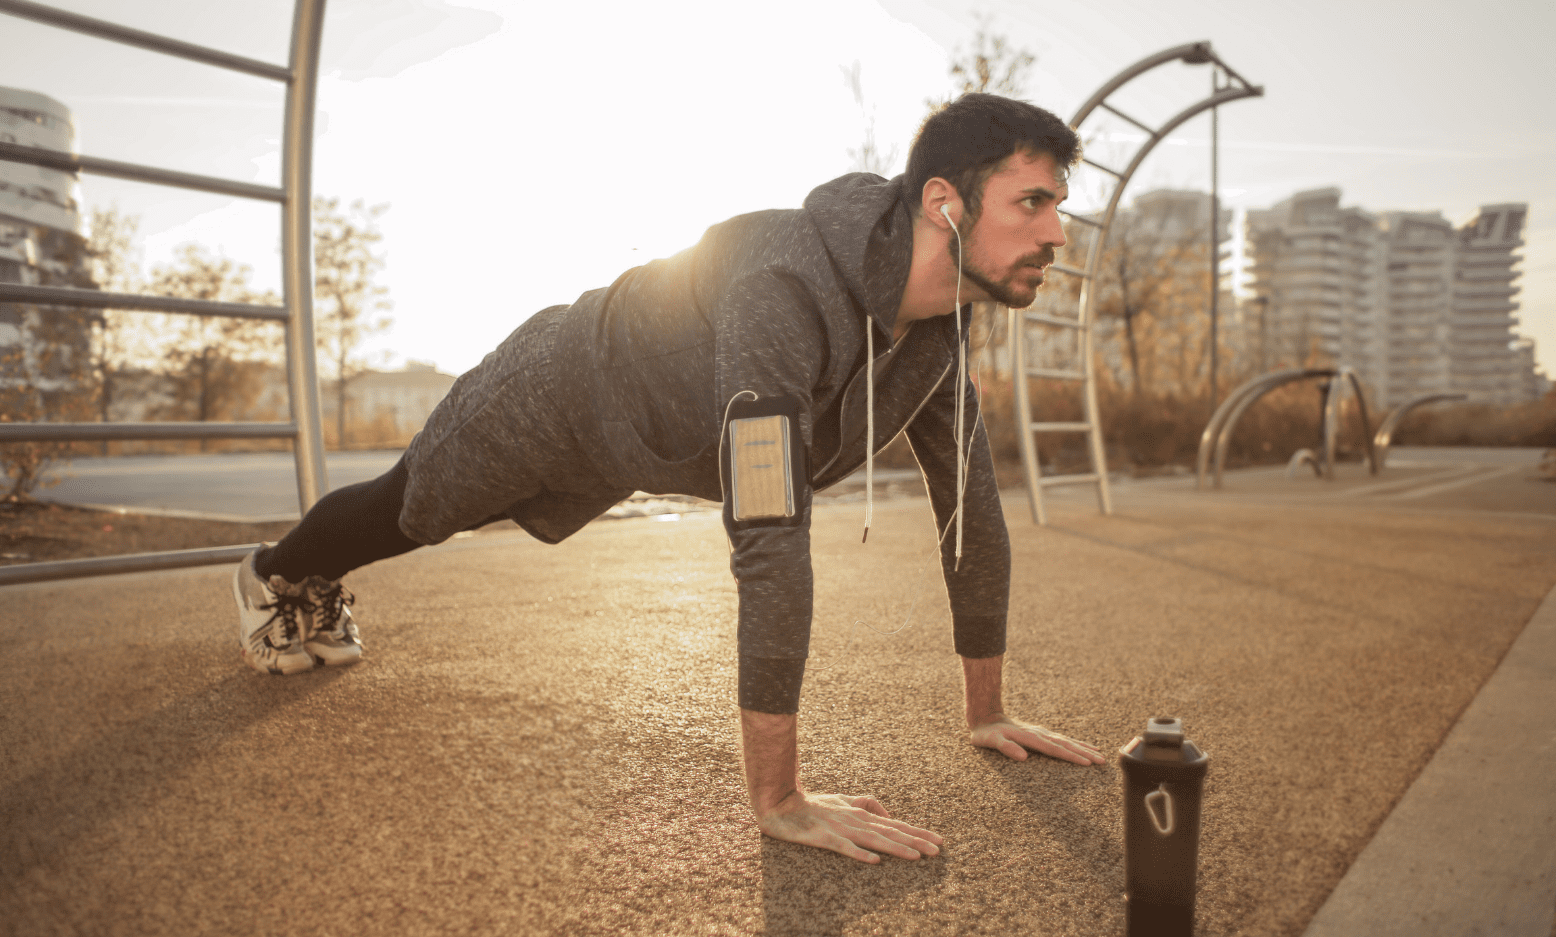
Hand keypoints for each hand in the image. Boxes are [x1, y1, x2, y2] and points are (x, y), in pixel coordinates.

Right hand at [756, 790, 943, 863]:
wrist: (781, 803)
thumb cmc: (813, 804)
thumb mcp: (843, 799)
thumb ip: (865, 803)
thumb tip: (887, 814)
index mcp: (861, 813)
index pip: (896, 824)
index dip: (918, 832)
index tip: (939, 840)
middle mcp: (856, 820)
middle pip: (891, 832)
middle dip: (916, 841)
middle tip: (938, 850)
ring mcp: (840, 828)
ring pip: (874, 839)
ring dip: (896, 848)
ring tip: (916, 856)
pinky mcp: (823, 837)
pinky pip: (844, 847)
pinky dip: (859, 853)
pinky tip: (874, 861)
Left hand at [970, 716, 1105, 765]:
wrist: (985, 716)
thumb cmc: (986, 733)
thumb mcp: (991, 741)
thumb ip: (1006, 748)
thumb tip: (1023, 757)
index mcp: (1030, 738)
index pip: (1054, 750)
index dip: (1071, 757)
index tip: (1087, 763)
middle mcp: (1039, 734)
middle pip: (1066, 745)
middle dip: (1085, 753)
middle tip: (1103, 761)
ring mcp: (1041, 733)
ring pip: (1067, 741)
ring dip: (1084, 748)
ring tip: (1100, 754)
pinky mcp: (1041, 734)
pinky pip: (1062, 739)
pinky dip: (1076, 743)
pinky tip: (1086, 746)